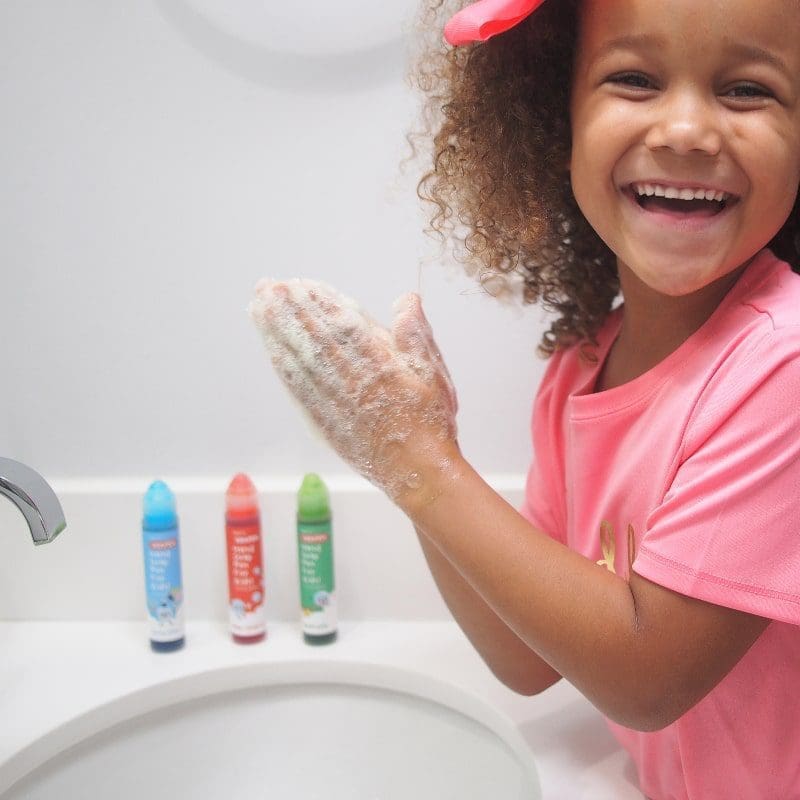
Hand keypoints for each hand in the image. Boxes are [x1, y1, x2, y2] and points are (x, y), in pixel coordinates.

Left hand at [249, 279, 458, 501]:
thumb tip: (406, 300)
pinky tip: (271, 352)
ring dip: (276, 333)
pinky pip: (298, 391)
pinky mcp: (324, 423)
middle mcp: (350, 382)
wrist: (418, 473)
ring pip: (299, 361)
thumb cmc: (430, 423)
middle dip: (288, 310)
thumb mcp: (435, 374)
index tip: (298, 283)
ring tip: (258, 309)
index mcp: (379, 365)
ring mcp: (333, 404)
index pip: (341, 325)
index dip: (317, 302)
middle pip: (312, 339)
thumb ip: (417, 335)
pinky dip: (283, 368)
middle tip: (267, 287)